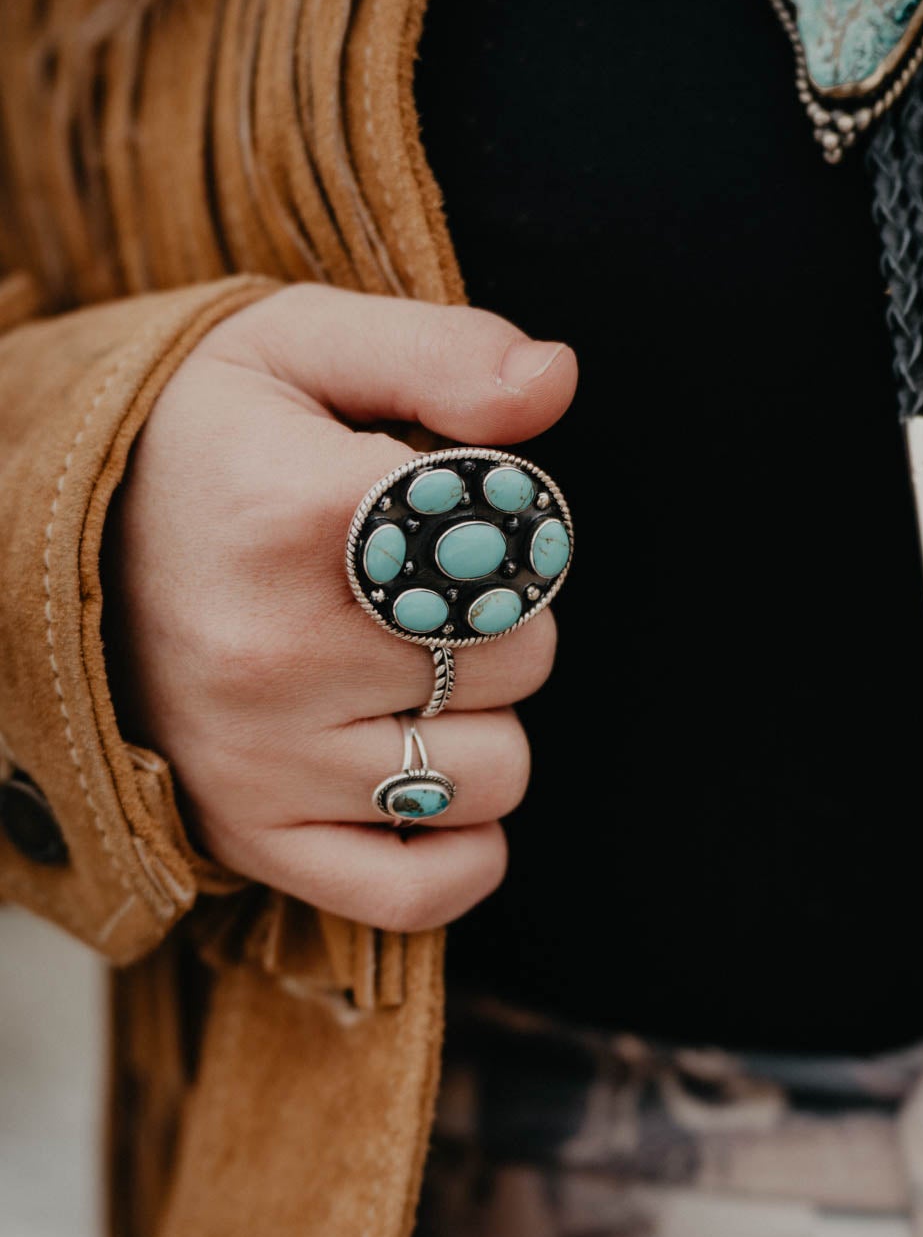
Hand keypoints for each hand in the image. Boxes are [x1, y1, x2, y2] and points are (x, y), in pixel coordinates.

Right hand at [107, 284, 576, 928]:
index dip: (518, 523)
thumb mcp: (299, 346)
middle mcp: (276, 654)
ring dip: (483, 722)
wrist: (46, 543)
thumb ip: (440, 353)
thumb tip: (556, 378)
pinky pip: (421, 889)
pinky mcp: (252, 839)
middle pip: (523, 658)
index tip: (460, 508)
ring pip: (494, 773)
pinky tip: (430, 779)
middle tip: (423, 588)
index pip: (518, 543)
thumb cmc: (198, 438)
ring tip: (407, 671)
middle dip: (503, 616)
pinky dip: (459, 848)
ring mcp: (262, 762)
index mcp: (298, 515)